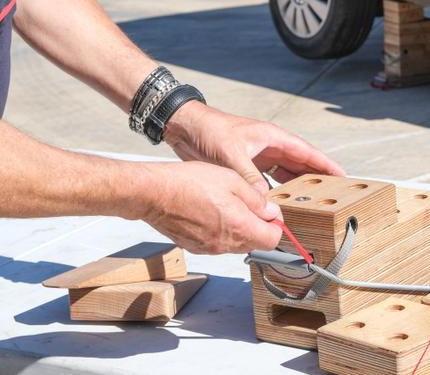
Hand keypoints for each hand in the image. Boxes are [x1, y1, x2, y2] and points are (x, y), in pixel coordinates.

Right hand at [137, 161, 283, 253]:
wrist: (153, 193)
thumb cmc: (189, 183)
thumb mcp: (232, 181)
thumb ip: (256, 199)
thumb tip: (271, 212)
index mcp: (240, 227)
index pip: (273, 240)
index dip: (276, 225)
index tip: (270, 211)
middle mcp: (226, 244)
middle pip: (255, 243)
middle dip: (258, 226)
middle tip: (248, 204)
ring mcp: (209, 248)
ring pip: (236, 243)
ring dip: (239, 227)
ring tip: (227, 204)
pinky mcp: (195, 247)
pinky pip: (217, 242)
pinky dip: (221, 230)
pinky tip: (210, 211)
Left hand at [164, 102, 344, 193]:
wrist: (185, 127)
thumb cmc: (210, 131)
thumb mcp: (231, 155)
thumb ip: (250, 178)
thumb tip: (265, 201)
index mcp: (273, 138)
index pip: (307, 153)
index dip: (326, 165)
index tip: (342, 177)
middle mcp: (270, 146)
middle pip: (301, 165)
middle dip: (316, 180)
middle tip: (331, 196)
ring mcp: (260, 156)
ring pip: (286, 174)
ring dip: (296, 188)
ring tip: (310, 205)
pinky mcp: (249, 166)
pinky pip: (270, 181)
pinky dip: (277, 193)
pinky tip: (280, 206)